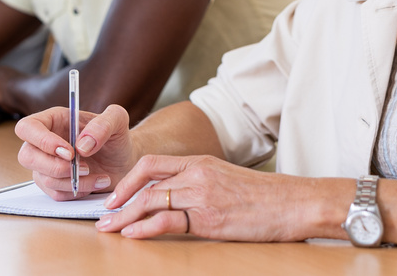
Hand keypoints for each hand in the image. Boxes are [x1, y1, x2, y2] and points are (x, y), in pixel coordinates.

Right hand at [15, 104, 136, 200]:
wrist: (124, 159)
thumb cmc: (116, 136)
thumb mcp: (117, 120)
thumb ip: (103, 125)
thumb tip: (81, 145)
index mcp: (53, 120)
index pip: (27, 128)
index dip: (42, 141)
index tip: (69, 152)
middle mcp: (44, 143)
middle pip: (27, 156)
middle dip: (55, 166)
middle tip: (85, 167)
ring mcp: (46, 165)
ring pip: (44, 179)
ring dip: (73, 181)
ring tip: (98, 174)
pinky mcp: (55, 184)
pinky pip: (56, 194)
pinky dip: (78, 191)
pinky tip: (96, 182)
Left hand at [97, 155, 314, 241]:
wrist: (294, 202)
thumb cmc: (265, 197)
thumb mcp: (227, 180)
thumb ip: (201, 183)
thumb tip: (175, 199)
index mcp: (201, 162)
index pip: (153, 164)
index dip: (128, 179)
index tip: (114, 196)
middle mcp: (198, 174)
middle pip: (145, 181)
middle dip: (118, 200)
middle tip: (102, 216)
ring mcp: (203, 195)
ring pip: (151, 200)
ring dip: (125, 216)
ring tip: (108, 229)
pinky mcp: (210, 219)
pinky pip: (168, 221)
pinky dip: (145, 227)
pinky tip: (132, 234)